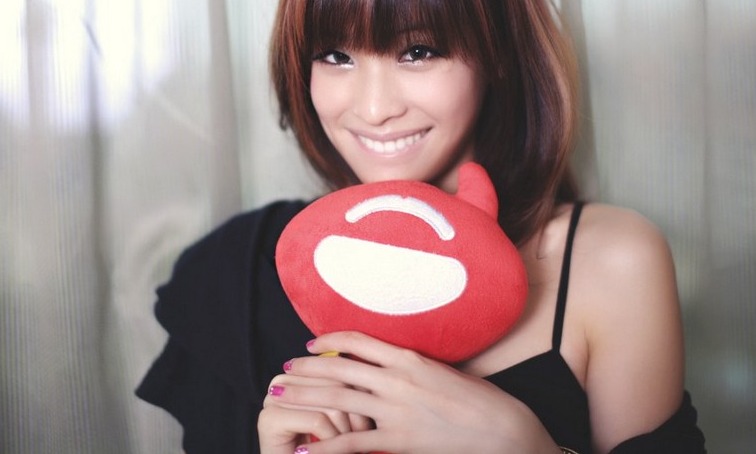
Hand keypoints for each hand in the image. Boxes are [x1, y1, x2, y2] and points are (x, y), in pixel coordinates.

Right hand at [258, 360, 372, 453]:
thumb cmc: (319, 449)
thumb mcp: (336, 416)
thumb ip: (346, 392)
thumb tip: (369, 380)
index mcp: (298, 373)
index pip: (341, 370)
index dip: (359, 396)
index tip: (366, 422)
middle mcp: (283, 380)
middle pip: (337, 384)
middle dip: (355, 415)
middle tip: (360, 437)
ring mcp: (273, 399)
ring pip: (330, 402)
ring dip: (343, 431)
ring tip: (344, 446)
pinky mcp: (270, 419)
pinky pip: (317, 420)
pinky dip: (331, 441)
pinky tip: (326, 452)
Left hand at [268, 331, 558, 453]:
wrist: (505, 431)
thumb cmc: (481, 400)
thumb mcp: (444, 371)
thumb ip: (412, 367)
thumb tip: (389, 364)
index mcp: (409, 357)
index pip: (358, 342)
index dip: (329, 340)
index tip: (310, 343)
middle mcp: (396, 379)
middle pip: (339, 369)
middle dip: (305, 369)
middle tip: (281, 370)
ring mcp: (395, 410)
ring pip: (337, 399)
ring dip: (304, 397)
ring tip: (279, 396)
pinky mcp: (399, 440)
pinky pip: (352, 444)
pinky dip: (324, 447)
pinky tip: (304, 451)